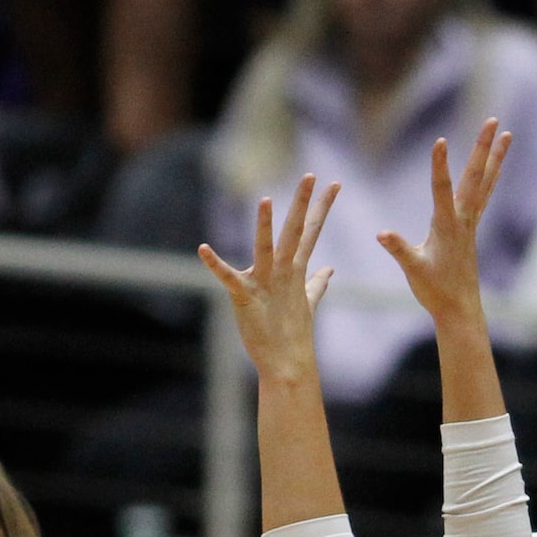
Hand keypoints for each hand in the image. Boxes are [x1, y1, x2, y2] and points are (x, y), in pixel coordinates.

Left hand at [199, 173, 339, 383]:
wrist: (286, 362)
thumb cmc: (293, 332)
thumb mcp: (307, 302)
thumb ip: (317, 283)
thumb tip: (329, 270)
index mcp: (295, 270)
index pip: (312, 232)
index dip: (322, 207)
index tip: (335, 183)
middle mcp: (283, 272)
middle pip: (295, 232)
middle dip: (303, 203)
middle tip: (311, 175)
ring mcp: (265, 283)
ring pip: (266, 248)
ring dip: (264, 225)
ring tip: (265, 200)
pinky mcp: (245, 297)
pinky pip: (228, 277)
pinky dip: (215, 264)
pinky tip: (202, 249)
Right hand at [376, 120, 509, 320]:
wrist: (459, 309)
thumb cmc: (435, 291)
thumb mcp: (413, 270)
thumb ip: (398, 249)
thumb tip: (382, 234)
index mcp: (446, 226)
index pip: (441, 189)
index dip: (439, 165)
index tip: (440, 141)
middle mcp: (463, 220)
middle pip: (475, 177)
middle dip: (482, 148)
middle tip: (492, 120)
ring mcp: (470, 223)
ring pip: (485, 183)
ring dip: (495, 157)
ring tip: (506, 134)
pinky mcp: (471, 230)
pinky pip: (484, 196)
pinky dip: (491, 178)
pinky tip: (496, 167)